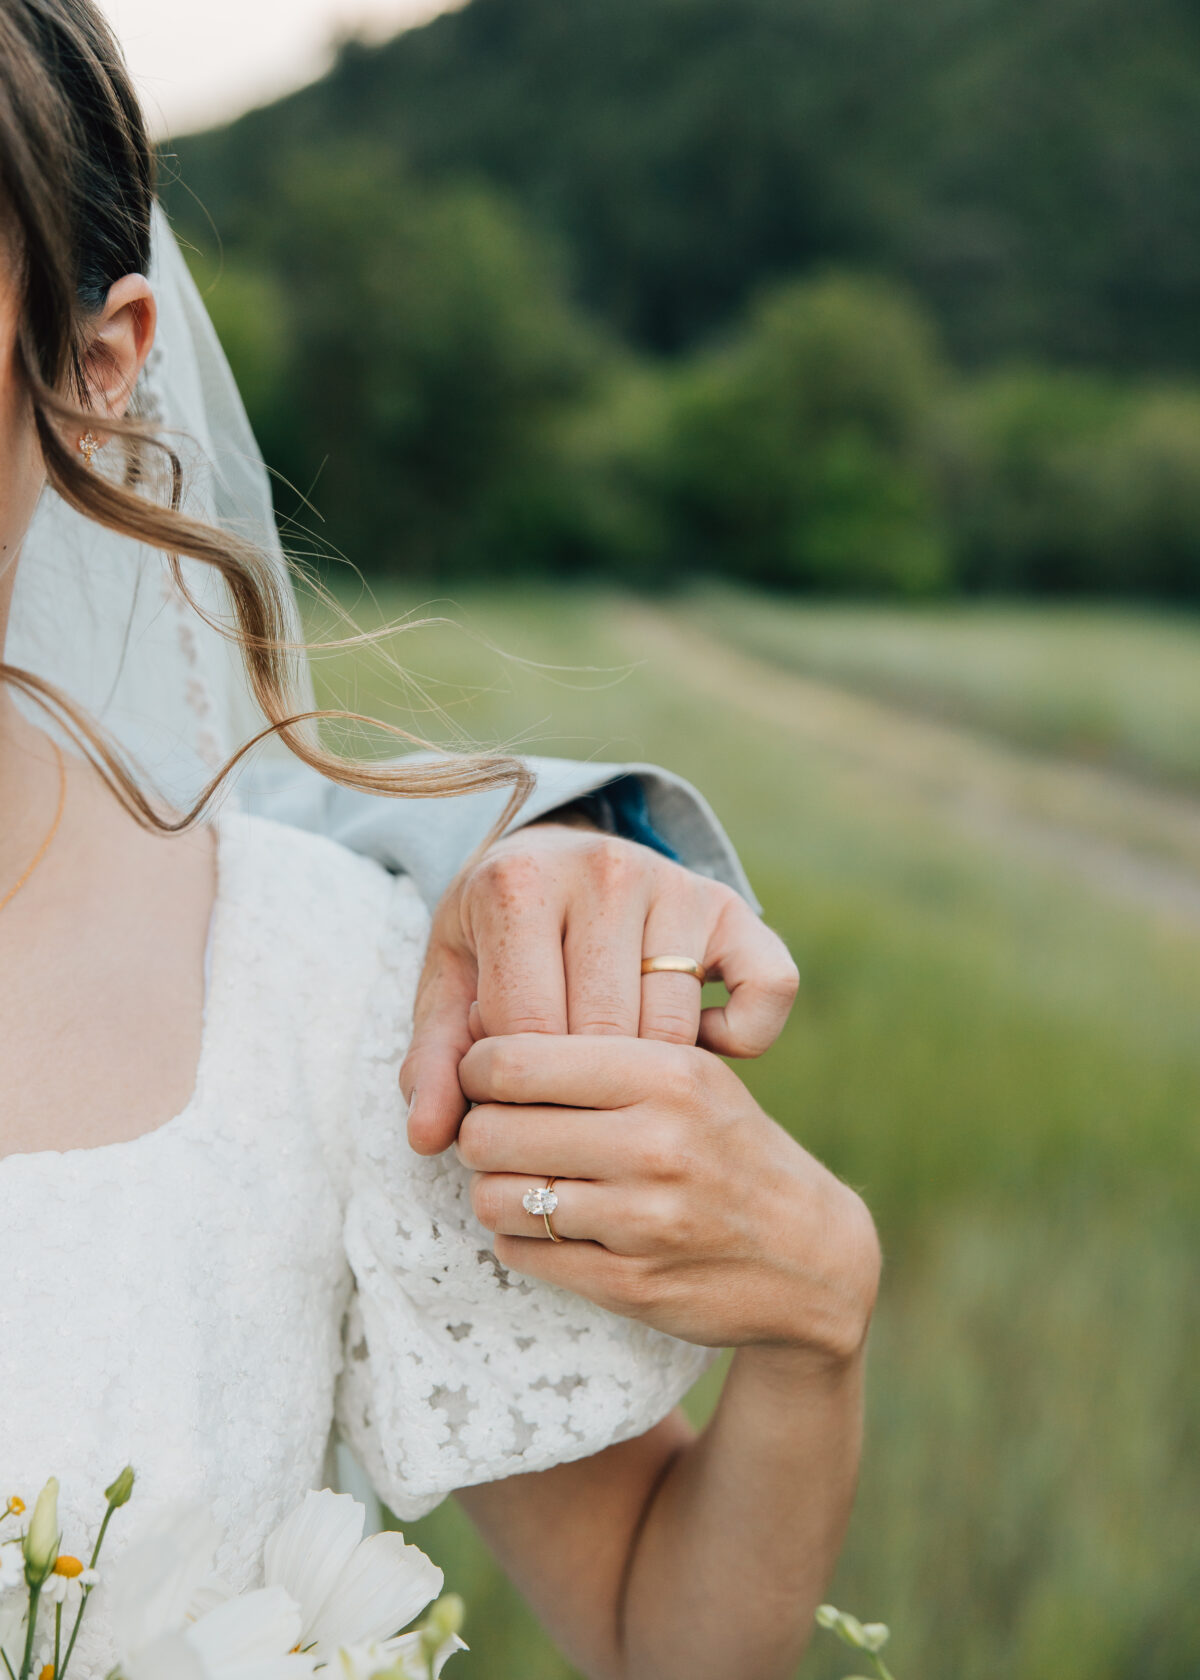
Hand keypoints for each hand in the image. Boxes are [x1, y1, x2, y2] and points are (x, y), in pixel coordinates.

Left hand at [401, 823, 798, 1155]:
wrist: (561, 855)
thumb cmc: (497, 941)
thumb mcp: (451, 990)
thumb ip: (435, 1061)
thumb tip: (430, 1139)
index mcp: (519, 882)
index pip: (523, 1036)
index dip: (513, 1097)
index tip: (509, 1104)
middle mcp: (606, 871)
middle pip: (600, 1041)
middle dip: (577, 1102)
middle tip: (562, 1112)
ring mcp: (678, 885)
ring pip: (672, 1036)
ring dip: (649, 1085)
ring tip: (614, 1086)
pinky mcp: (735, 905)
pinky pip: (765, 990)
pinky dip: (741, 1037)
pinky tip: (697, 1044)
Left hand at [455, 1033, 879, 1360]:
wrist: (809, 1256)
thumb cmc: (725, 1146)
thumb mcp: (686, 1073)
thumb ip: (592, 1048)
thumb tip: (465, 1022)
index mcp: (666, 1072)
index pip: (513, 1060)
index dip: (476, 1068)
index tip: (484, 1077)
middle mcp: (656, 1144)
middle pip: (489, 1131)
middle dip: (479, 1133)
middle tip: (499, 1134)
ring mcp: (643, 1221)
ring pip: (494, 1196)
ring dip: (496, 1190)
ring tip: (527, 1179)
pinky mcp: (629, 1284)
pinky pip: (521, 1251)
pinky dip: (522, 1236)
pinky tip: (556, 1224)